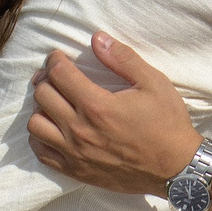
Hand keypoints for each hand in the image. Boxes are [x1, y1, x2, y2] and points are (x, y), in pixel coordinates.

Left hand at [28, 34, 201, 192]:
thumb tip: (97, 39)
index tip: (59, 57)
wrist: (176, 168)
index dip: (55, 60)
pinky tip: (54, 129)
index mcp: (98, 105)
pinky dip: (41, 138)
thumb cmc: (167, 123)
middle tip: (56, 76)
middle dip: (46, 79)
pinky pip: (41, 154)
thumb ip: (124, 59)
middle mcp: (80, 130)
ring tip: (55, 103)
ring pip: (35, 125)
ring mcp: (75, 153)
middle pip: (43, 96)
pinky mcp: (76, 171)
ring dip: (41, 109)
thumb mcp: (154, 83)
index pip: (59, 74)